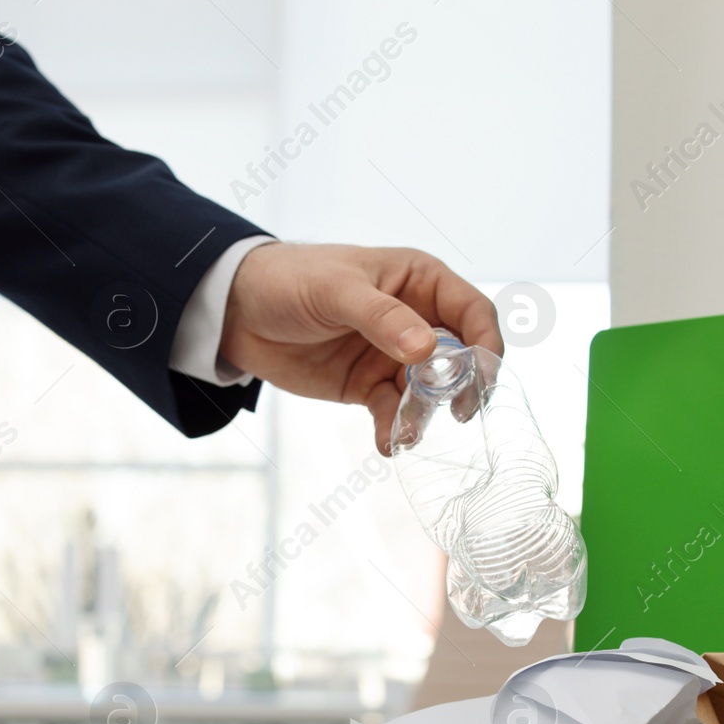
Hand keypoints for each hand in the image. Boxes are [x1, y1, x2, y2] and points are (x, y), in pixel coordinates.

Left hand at [219, 243, 503, 455]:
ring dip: (424, 415)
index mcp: (419, 281)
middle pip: (461, 358)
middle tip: (459, 414)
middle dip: (462, 387)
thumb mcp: (337, 292)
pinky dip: (395, 428)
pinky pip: (394, 411)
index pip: (472, 311)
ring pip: (429, 392)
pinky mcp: (368, 385)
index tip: (484, 376)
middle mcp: (415, 318)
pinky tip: (388, 443)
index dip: (486, 343)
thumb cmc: (291, 279)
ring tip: (405, 432)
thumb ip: (383, 319)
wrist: (237, 311)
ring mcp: (393, 355)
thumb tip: (427, 350)